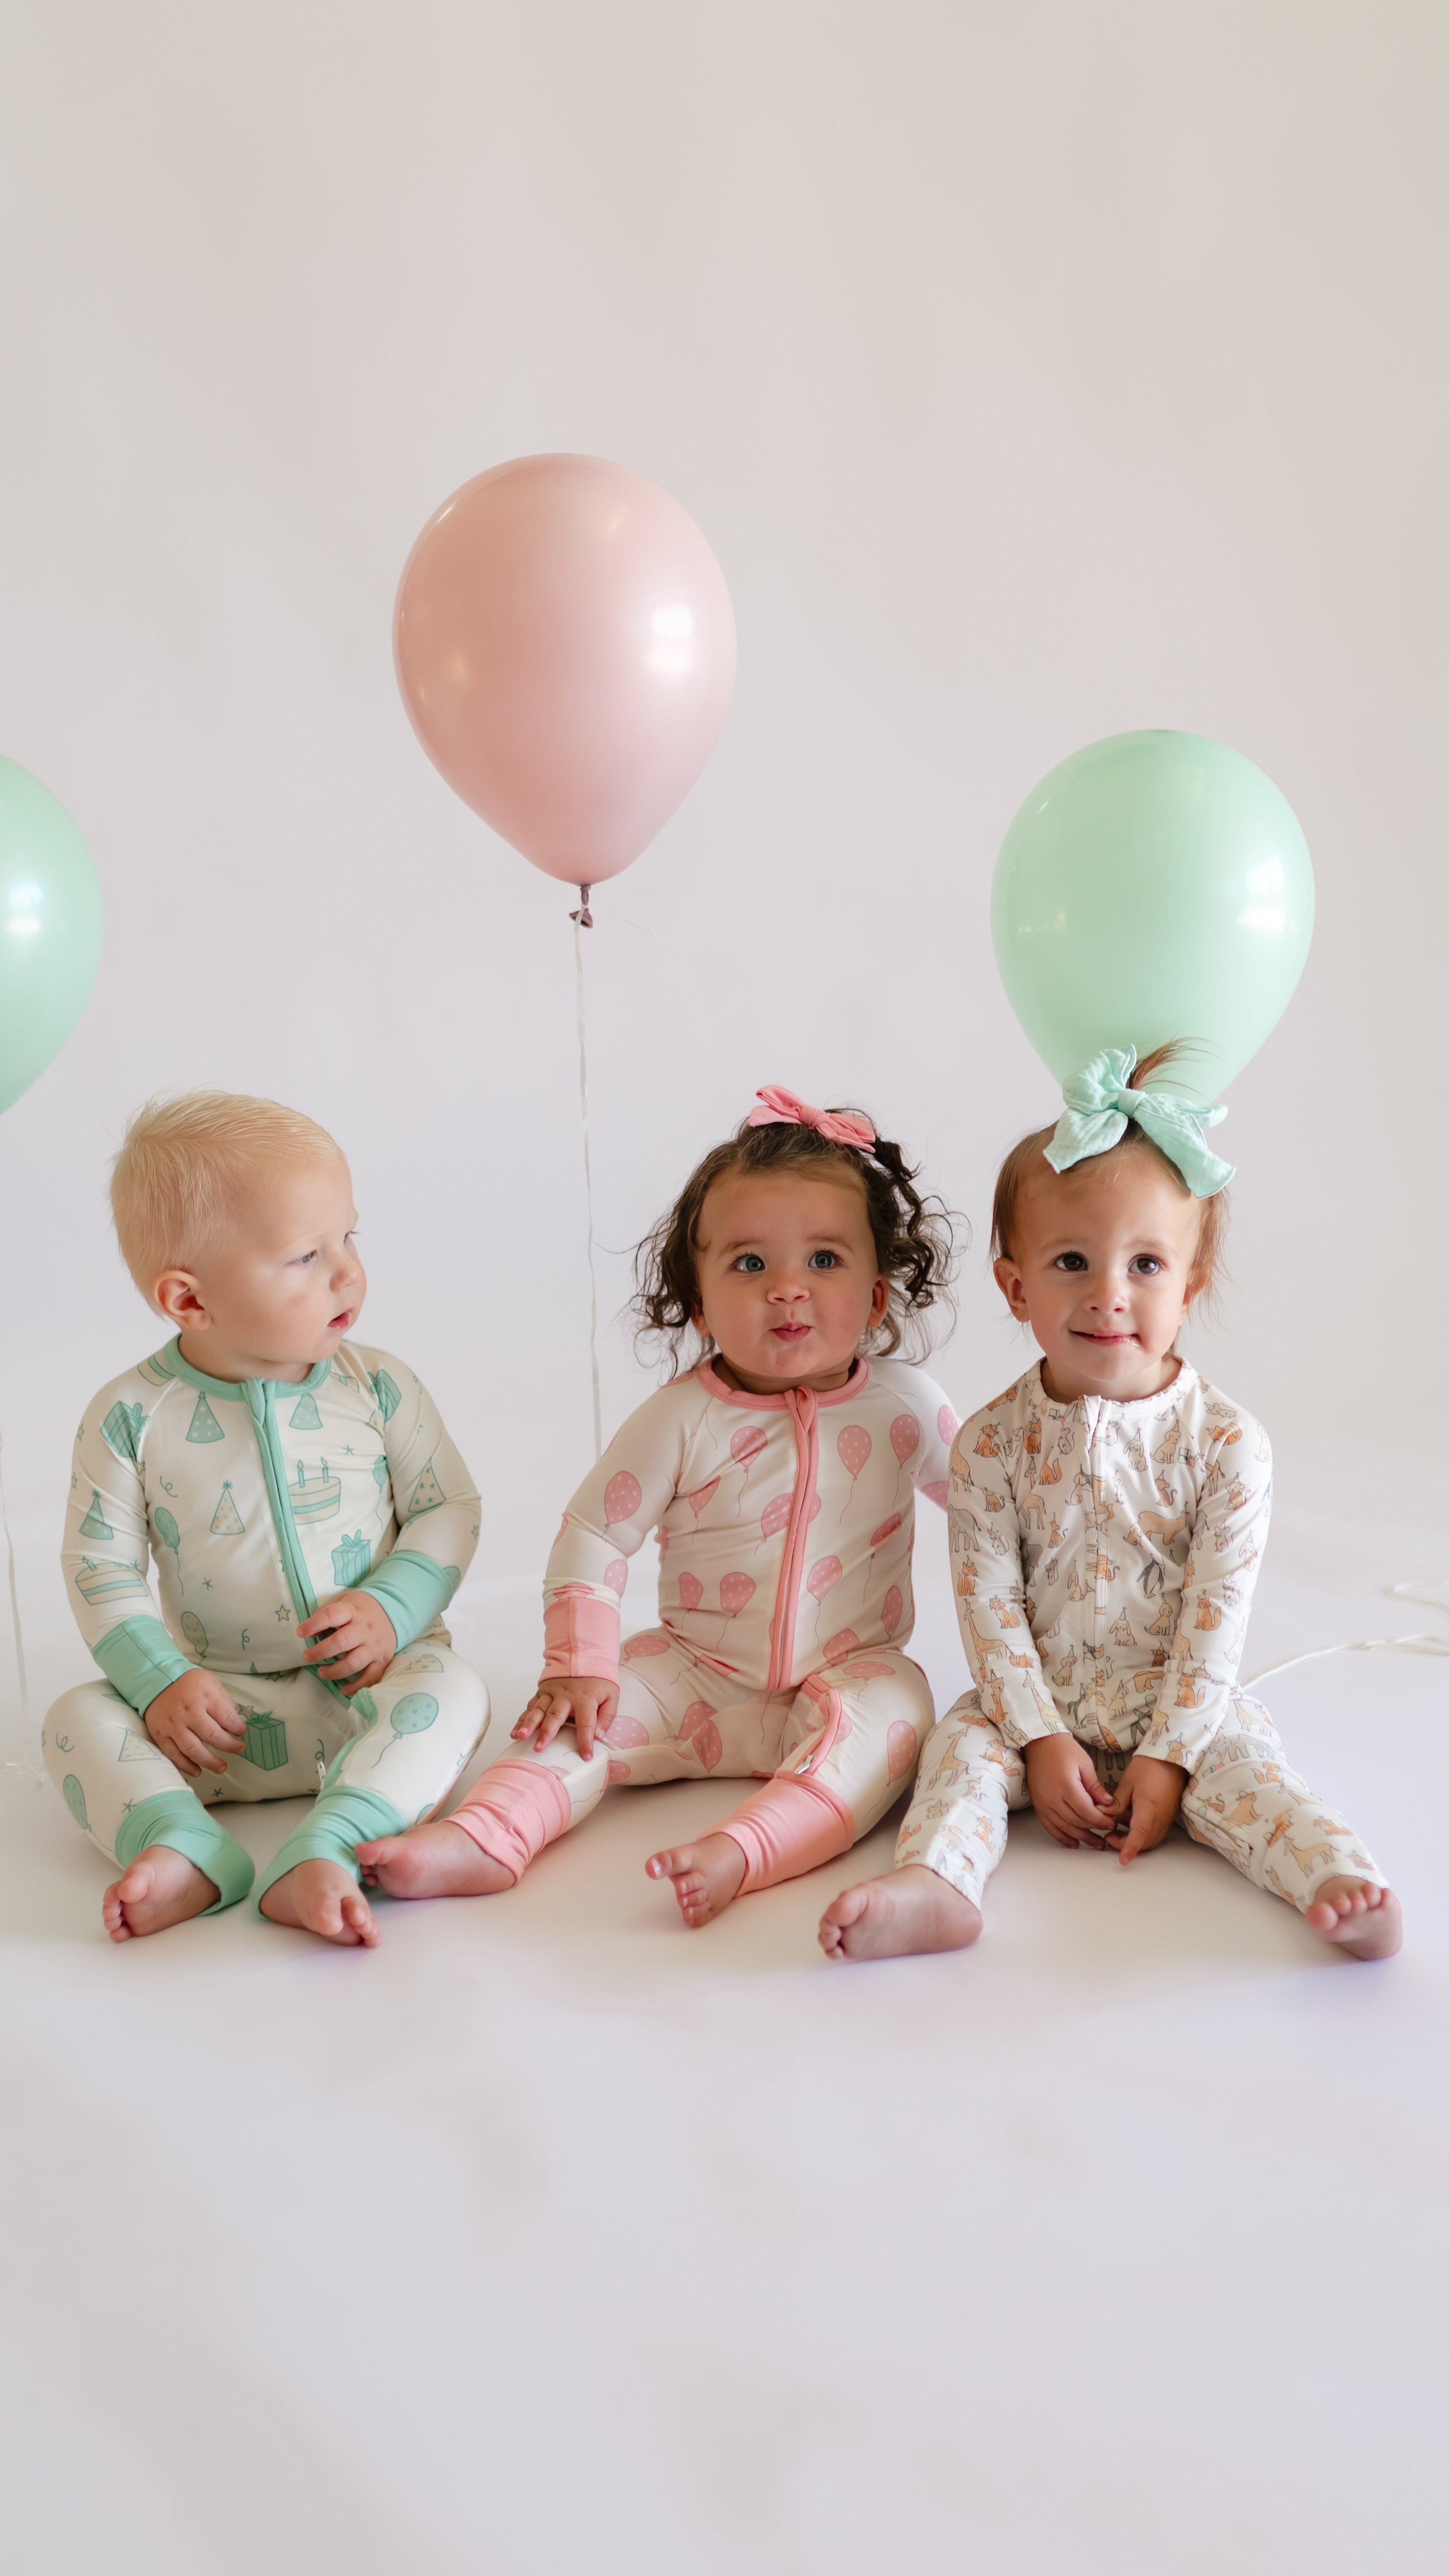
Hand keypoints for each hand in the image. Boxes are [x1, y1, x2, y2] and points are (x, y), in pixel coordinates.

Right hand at [145, 1670, 246, 1776]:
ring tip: (222, 1767)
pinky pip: (173, 1755)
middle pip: (212, 1736)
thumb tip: (233, 1725)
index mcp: (205, 1696)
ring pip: (192, 1749)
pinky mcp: (160, 1734)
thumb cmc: (188, 1683)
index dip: (238, 1729)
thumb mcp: (211, 1683)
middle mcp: (189, 1711)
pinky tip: (197, 1771)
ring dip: (209, 1762)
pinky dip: (186, 1766)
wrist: (155, 1680)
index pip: (227, 1717)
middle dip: (229, 1746)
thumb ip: (224, 1702)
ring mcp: (173, 1725)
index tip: (242, 1733)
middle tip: (239, 1750)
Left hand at [297, 1591, 396, 1695]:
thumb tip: (310, 1633)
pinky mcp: (382, 1660)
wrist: (393, 1611)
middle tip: (307, 1657)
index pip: (332, 1615)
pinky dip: (357, 1687)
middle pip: (341, 1642)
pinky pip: (371, 1677)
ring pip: (353, 1663)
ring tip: (321, 1672)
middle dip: (320, 1652)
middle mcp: (365, 1629)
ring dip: (334, 1671)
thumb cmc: (360, 1608)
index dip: (313, 1624)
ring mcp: (374, 1646)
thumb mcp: (343, 1600)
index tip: (300, 1633)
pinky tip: (344, 1690)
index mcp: (353, 1611)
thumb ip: (325, 1613)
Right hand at [512, 1674, 617, 1760]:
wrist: (583, 1656)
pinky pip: (531, 1706)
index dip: (586, 1741)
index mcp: (585, 1699)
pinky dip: (522, 1719)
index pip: (586, 1723)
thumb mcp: (611, 1696)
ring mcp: (551, 1693)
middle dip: (546, 1733)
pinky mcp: (542, 1692)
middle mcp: (566, 1696)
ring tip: (520, 1737)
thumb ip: (607, 1717)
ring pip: (538, 1710)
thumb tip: (598, 1736)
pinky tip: (515, 1731)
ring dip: (528, 1724)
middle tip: (538, 1748)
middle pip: (554, 1716)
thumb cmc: (598, 1680)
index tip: (585, 1756)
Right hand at [1024, 1732, 1115, 1848]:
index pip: (1086, 1811)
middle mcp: (1052, 1797)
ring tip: (1095, 1843)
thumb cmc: (1063, 1749)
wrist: (1039, 1743)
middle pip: (1076, 1821)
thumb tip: (1108, 1805)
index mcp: (1066, 1785)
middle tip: (1107, 1834)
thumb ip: (1095, 1787)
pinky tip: (1073, 1843)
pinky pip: (1049, 1826)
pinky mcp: (1038, 1805)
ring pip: (1064, 1827)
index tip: (1112, 1823)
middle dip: (1093, 1830)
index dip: (1101, 1820)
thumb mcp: (1085, 1764)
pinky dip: (1062, 1836)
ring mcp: (1043, 1803)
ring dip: (1080, 1837)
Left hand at [1109, 1753, 1185, 1861]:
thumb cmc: (1150, 1766)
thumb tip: (1103, 1815)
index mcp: (1149, 1808)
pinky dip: (1140, 1832)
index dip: (1130, 1848)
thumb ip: (1116, 1803)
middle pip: (1145, 1842)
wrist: (1173, 1758)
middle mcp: (1160, 1818)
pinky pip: (1154, 1831)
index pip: (1140, 1834)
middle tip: (1108, 1837)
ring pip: (1150, 1839)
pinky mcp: (1167, 1815)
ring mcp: (1166, 1818)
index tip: (1122, 1860)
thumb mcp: (1128, 1782)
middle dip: (1126, 1845)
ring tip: (1115, 1829)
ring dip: (1133, 1840)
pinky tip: (1127, 1820)